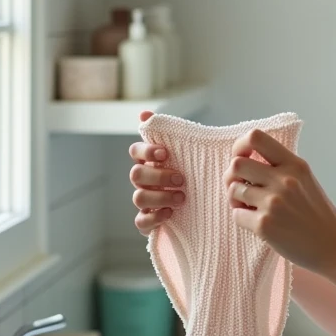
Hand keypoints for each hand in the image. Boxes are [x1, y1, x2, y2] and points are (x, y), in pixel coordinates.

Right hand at [127, 109, 185, 235]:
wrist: (200, 205)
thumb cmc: (191, 173)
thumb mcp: (189, 153)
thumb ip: (172, 134)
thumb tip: (143, 113)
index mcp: (150, 161)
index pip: (135, 151)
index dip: (146, 151)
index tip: (166, 153)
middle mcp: (143, 180)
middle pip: (136, 175)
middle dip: (159, 176)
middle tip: (182, 179)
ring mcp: (144, 201)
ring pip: (138, 197)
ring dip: (160, 197)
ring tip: (182, 198)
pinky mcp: (147, 220)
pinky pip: (141, 221)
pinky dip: (154, 217)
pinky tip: (171, 213)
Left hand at [226, 128, 335, 277]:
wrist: (334, 247)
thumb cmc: (318, 216)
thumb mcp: (306, 180)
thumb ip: (282, 168)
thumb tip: (246, 161)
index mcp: (295, 165)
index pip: (256, 137)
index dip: (240, 146)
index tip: (242, 157)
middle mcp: (284, 180)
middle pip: (236, 164)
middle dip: (232, 176)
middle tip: (241, 188)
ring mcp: (273, 202)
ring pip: (233, 189)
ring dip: (236, 199)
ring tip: (251, 208)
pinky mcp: (264, 225)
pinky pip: (236, 214)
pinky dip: (242, 218)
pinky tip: (257, 223)